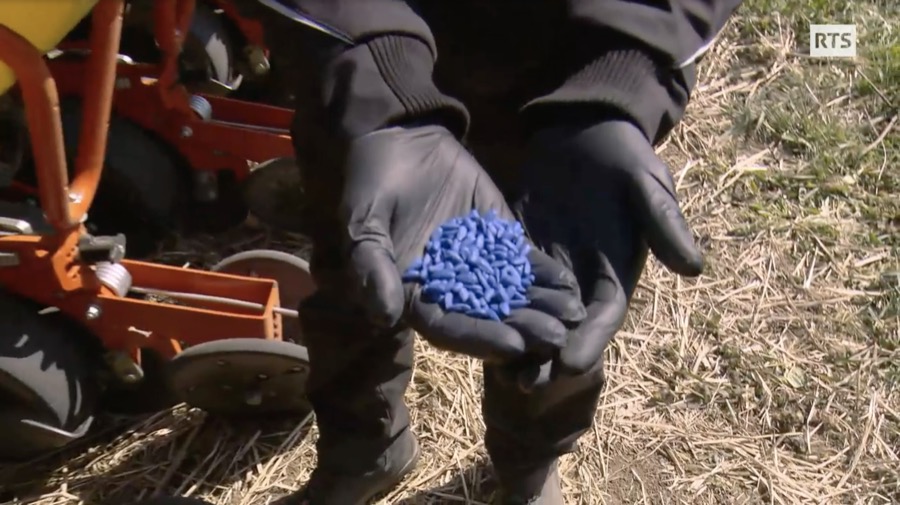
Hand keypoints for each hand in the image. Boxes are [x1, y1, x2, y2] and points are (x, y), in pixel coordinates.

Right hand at [332, 125, 585, 361]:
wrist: (401, 138)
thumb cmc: (371, 182)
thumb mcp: (362, 221)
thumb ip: (370, 266)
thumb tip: (383, 316)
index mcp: (415, 296)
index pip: (449, 328)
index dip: (480, 338)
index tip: (513, 345)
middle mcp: (449, 289)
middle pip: (489, 320)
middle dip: (524, 330)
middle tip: (558, 339)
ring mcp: (477, 266)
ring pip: (512, 295)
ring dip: (542, 309)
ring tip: (574, 317)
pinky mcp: (498, 240)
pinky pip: (523, 263)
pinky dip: (545, 276)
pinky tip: (571, 286)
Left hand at [511, 119, 703, 388]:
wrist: (585, 131)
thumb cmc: (624, 156)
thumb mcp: (648, 184)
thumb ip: (664, 224)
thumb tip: (694, 267)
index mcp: (616, 273)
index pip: (603, 317)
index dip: (589, 342)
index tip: (572, 366)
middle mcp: (581, 280)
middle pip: (562, 327)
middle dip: (545, 356)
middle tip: (524, 384)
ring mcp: (548, 268)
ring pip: (530, 313)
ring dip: (515, 340)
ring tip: (494, 369)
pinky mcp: (517, 250)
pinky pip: (502, 283)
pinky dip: (491, 304)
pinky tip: (471, 323)